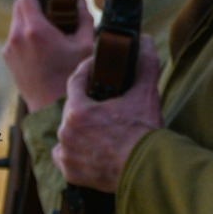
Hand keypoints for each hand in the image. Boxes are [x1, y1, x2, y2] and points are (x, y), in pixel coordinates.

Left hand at [3, 0, 94, 109]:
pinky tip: (39, 33)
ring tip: (44, 13)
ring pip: (16, 21)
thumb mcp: (84, 44)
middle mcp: (17, 37)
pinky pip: (14, 35)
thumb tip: (80, 1)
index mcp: (35, 30)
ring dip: (27, 13)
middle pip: (19, 5)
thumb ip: (83, 18)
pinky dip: (24, 28)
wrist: (52, 107)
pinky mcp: (9, 59)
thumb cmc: (72, 76)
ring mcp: (10, 49)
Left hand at [54, 35, 162, 192]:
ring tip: (97, 125)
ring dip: (79, 126)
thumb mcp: (146, 94)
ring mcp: (67, 153)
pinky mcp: (70, 172)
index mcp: (78, 110)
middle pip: (72, 107)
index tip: (96, 67)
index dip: (86, 70)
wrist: (147, 171)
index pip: (75, 80)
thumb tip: (146, 40)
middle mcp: (66, 131)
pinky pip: (65, 156)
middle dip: (86, 101)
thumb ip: (145, 64)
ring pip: (68, 131)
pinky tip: (88, 148)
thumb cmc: (144, 133)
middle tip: (103, 100)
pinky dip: (74, 151)